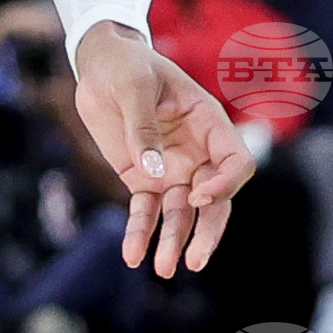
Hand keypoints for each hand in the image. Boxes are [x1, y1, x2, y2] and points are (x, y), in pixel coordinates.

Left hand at [71, 26, 254, 277]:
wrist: (98, 64)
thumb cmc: (125, 65)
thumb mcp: (132, 85)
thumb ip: (142, 126)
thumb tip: (152, 171)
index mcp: (208, 123)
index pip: (234, 162)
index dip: (224, 184)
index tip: (196, 195)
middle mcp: (197, 152)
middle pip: (213, 199)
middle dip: (207, 230)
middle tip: (196, 261)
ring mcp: (171, 168)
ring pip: (181, 213)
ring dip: (173, 240)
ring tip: (162, 268)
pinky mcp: (143, 179)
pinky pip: (146, 211)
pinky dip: (140, 232)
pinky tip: (133, 255)